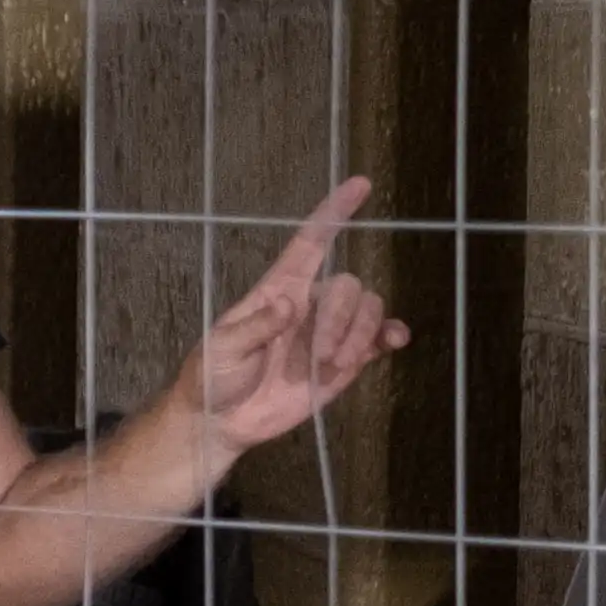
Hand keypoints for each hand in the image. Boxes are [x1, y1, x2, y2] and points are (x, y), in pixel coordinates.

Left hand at [173, 176, 404, 453]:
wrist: (221, 420)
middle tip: (320, 354)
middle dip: (340, 318)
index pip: (310, 242)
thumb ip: (255, 327)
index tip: (359, 185)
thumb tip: (290, 304)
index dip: (333, 213)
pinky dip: (390, 336)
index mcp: (278, 290)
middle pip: (348, 286)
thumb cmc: (212, 375)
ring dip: (359, 334)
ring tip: (334, 364)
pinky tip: (393, 342)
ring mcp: (329, 333)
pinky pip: (377, 339)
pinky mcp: (343, 362)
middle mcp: (309, 305)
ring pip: (368, 310)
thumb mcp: (222, 348)